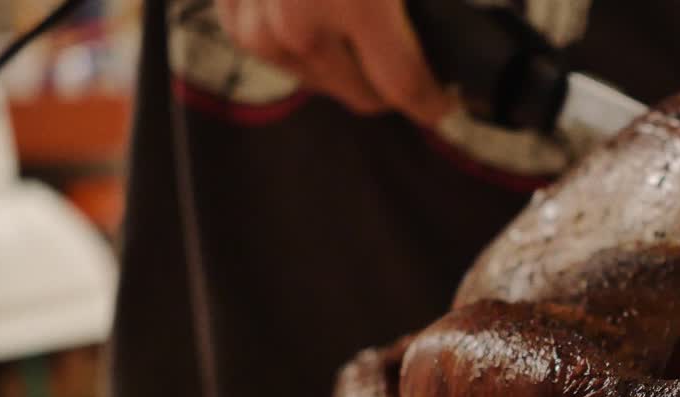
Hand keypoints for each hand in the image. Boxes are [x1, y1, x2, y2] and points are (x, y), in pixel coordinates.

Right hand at [214, 0, 453, 124]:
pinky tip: (319, 14)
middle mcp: (299, 23)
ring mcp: (257, 24)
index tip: (447, 103)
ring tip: (360, 26)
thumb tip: (449, 33)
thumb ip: (419, 6)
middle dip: (391, 84)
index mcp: (356, 2)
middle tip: (408, 57)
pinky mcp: (229, 16)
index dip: (434, 101)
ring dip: (346, 64)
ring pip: (322, 81)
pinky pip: (282, 56)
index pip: (405, 85)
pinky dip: (305, 42)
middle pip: (362, 95)